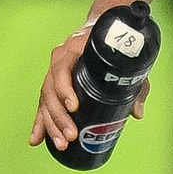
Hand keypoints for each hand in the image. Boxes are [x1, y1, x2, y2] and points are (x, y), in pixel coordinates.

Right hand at [29, 26, 150, 149]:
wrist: (100, 29)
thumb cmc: (112, 44)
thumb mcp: (125, 61)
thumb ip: (135, 84)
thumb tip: (136, 112)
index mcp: (74, 48)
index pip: (62, 68)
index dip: (65, 89)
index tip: (74, 107)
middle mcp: (60, 60)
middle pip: (51, 90)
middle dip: (59, 116)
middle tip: (71, 135)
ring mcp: (54, 72)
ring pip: (46, 100)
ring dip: (51, 124)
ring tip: (61, 144)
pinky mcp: (54, 85)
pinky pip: (43, 105)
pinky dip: (40, 123)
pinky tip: (36, 140)